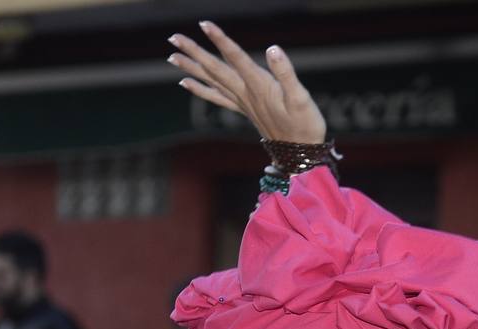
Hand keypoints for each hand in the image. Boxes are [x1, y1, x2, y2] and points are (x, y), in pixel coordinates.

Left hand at [167, 21, 326, 143]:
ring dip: (191, 68)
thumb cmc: (305, 126)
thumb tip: (273, 49)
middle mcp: (246, 94)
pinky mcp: (244, 109)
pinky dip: (200, 89)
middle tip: (174, 37)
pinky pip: (217, 97)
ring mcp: (243, 102)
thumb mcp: (301, 98)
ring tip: (172, 56)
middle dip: (194, 52)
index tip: (204, 24)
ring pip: (211, 81)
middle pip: (215, 69)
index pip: (236, 58)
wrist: (300, 155)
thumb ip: (286, 73)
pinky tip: (186, 82)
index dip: (220, 40)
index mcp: (259, 86)